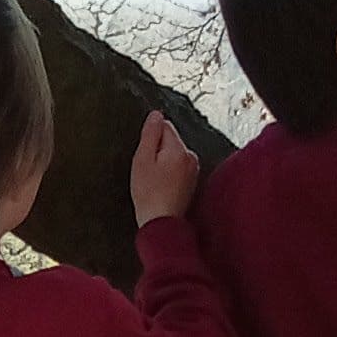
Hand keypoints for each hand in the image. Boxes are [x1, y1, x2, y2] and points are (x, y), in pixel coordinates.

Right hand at [129, 112, 200, 226]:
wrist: (161, 222)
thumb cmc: (149, 193)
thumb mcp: (142, 160)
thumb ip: (150, 134)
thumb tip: (156, 114)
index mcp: (180, 149)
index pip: (165, 126)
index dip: (150, 138)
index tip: (145, 156)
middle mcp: (191, 157)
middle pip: (170, 140)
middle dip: (157, 151)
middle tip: (148, 171)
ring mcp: (193, 170)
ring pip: (173, 154)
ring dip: (163, 163)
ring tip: (154, 181)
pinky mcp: (191, 181)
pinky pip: (177, 168)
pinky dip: (168, 174)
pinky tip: (161, 187)